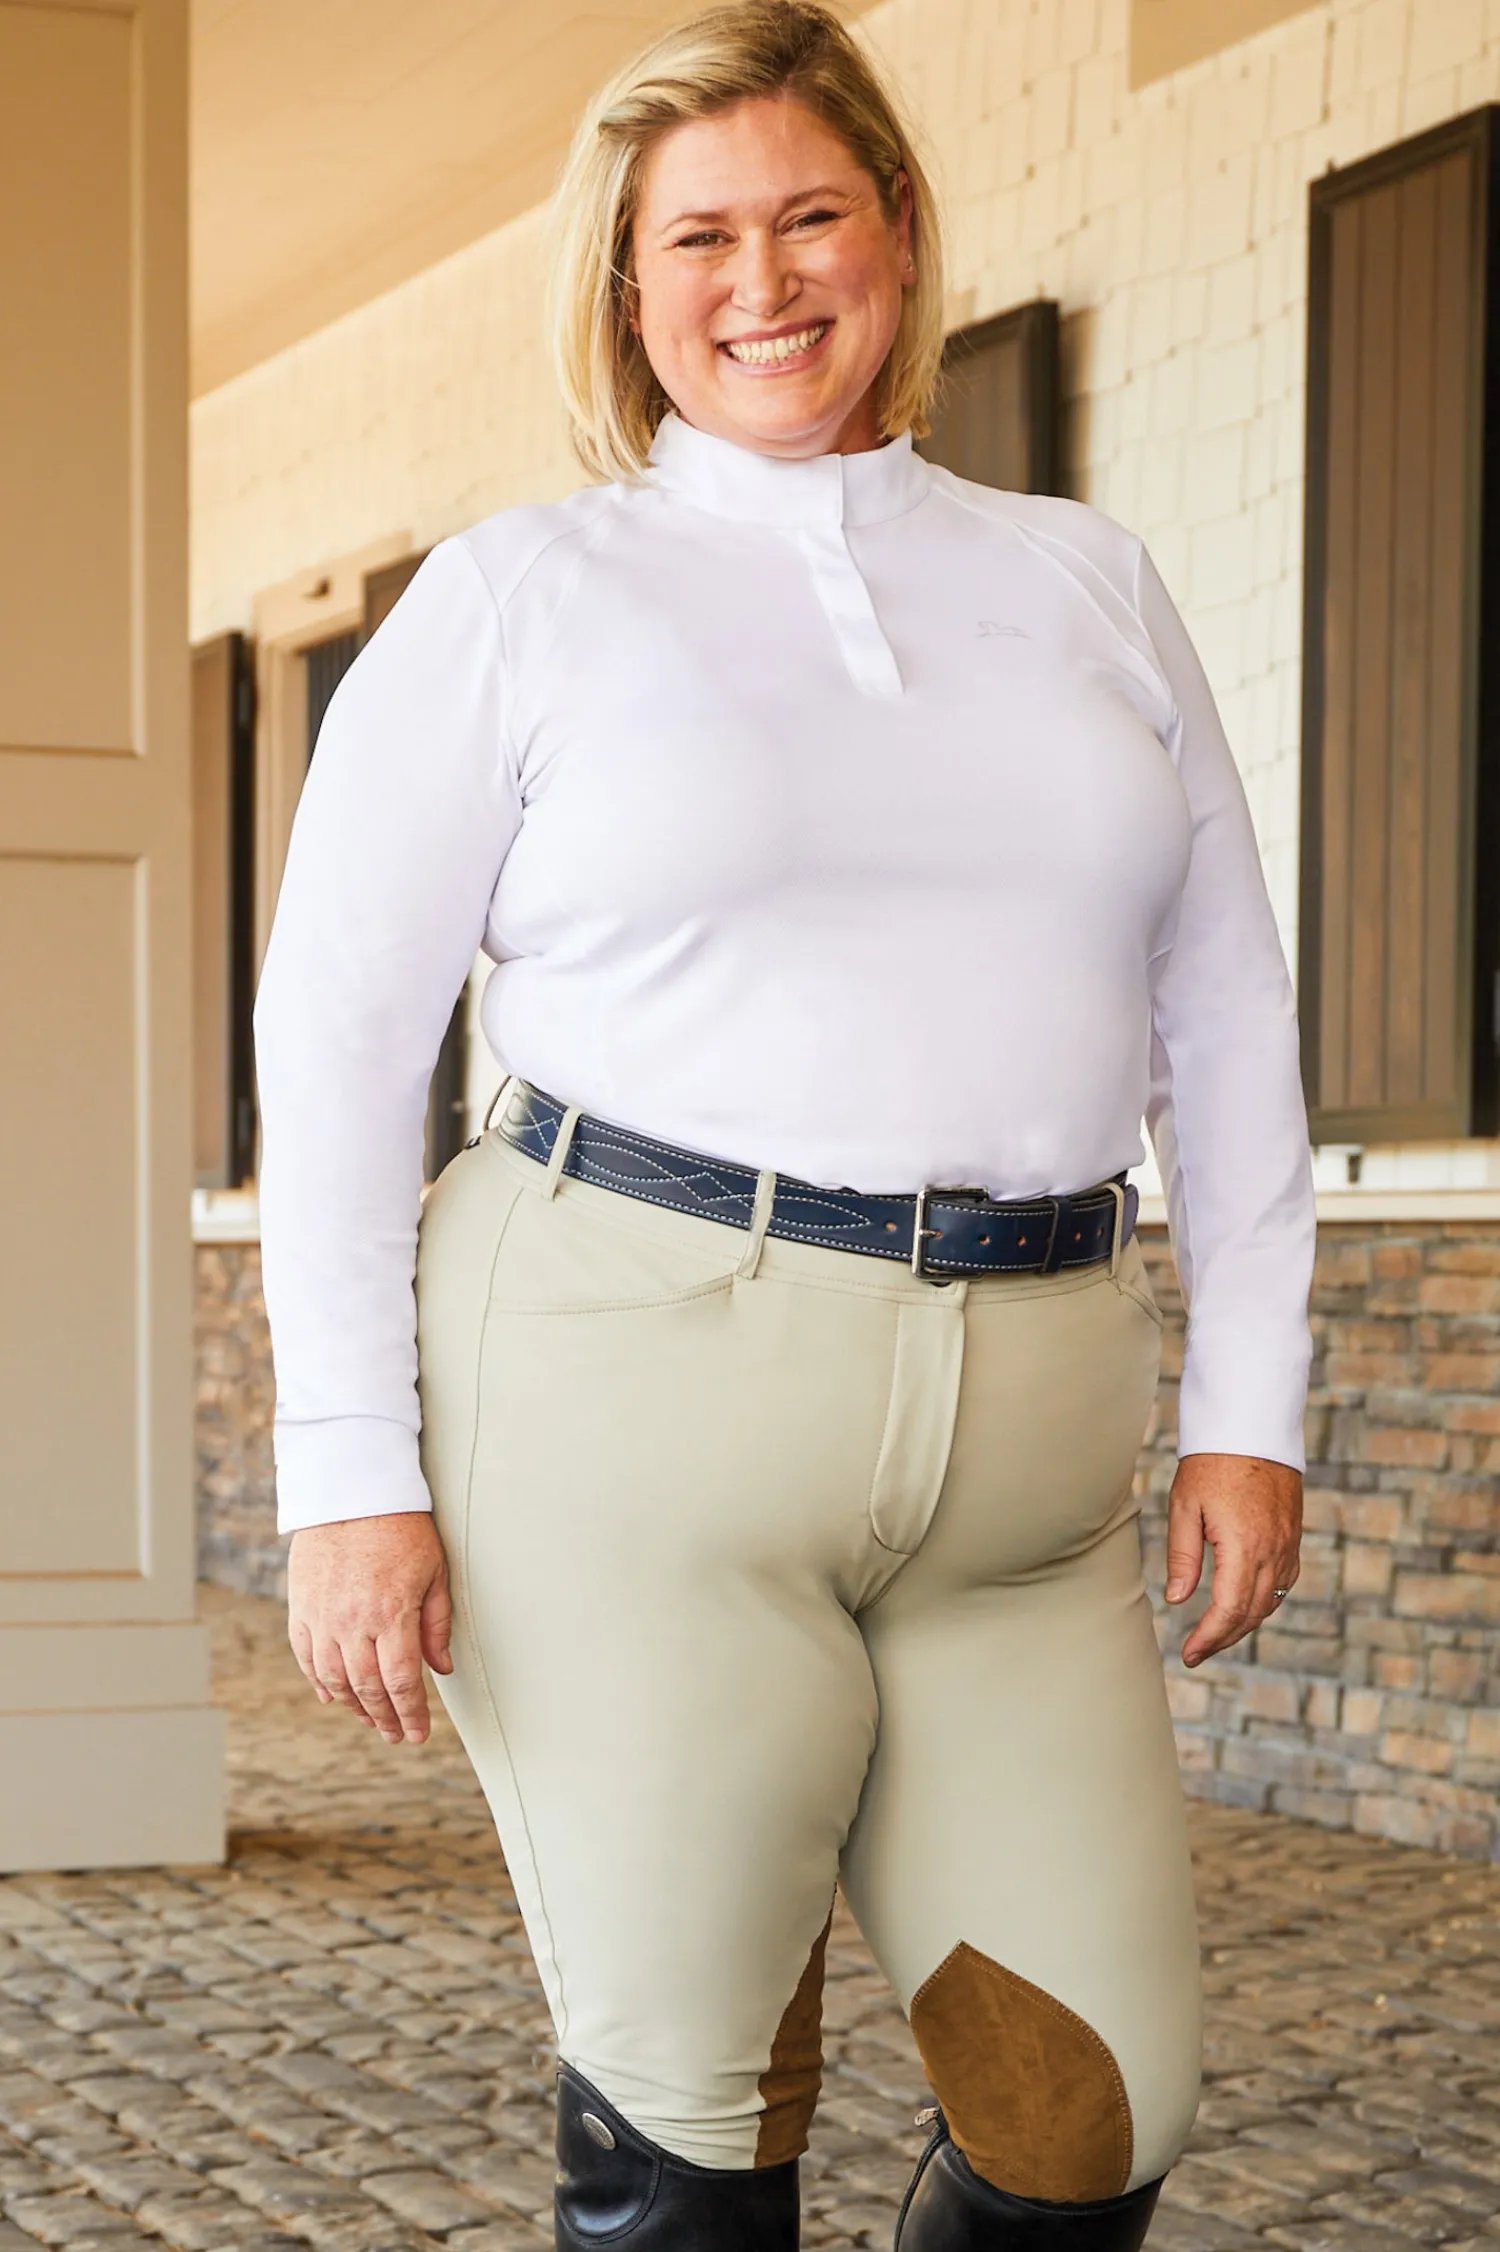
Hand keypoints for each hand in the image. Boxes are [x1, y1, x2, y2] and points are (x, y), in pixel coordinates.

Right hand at [288, 1512, 452, 1743]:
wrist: (350, 1490)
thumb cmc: (402, 1527)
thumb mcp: (434, 1571)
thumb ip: (436, 1623)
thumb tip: (441, 1669)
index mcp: (391, 1614)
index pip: (401, 1681)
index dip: (410, 1713)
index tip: (418, 1734)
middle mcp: (352, 1622)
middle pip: (367, 1688)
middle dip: (383, 1717)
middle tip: (395, 1734)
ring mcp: (322, 1616)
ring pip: (334, 1678)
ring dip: (352, 1705)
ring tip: (369, 1719)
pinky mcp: (301, 1606)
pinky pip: (306, 1656)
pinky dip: (318, 1680)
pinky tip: (332, 1695)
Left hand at [1164, 1453, 1301, 1667]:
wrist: (1252, 1427)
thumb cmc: (1211, 1463)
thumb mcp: (1185, 1506)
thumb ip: (1183, 1556)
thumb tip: (1177, 1599)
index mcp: (1243, 1547)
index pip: (1228, 1610)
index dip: (1209, 1638)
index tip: (1189, 1654)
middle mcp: (1272, 1552)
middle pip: (1251, 1614)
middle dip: (1224, 1638)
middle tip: (1197, 1651)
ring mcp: (1287, 1546)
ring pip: (1270, 1602)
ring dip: (1244, 1623)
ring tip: (1215, 1633)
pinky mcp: (1293, 1537)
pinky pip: (1283, 1583)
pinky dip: (1264, 1601)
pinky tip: (1245, 1604)